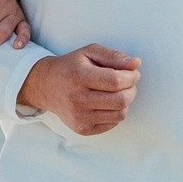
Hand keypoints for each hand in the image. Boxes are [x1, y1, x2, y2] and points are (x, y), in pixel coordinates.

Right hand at [16, 44, 139, 135]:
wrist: (46, 86)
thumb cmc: (71, 67)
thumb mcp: (90, 52)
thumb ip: (114, 56)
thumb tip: (136, 63)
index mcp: (79, 77)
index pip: (116, 81)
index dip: (131, 77)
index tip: (133, 73)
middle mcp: (78, 99)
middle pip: (120, 100)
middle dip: (132, 90)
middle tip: (128, 83)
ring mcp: (79, 117)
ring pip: (119, 114)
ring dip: (125, 102)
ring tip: (118, 93)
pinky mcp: (82, 129)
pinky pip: (112, 124)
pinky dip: (115, 113)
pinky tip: (107, 103)